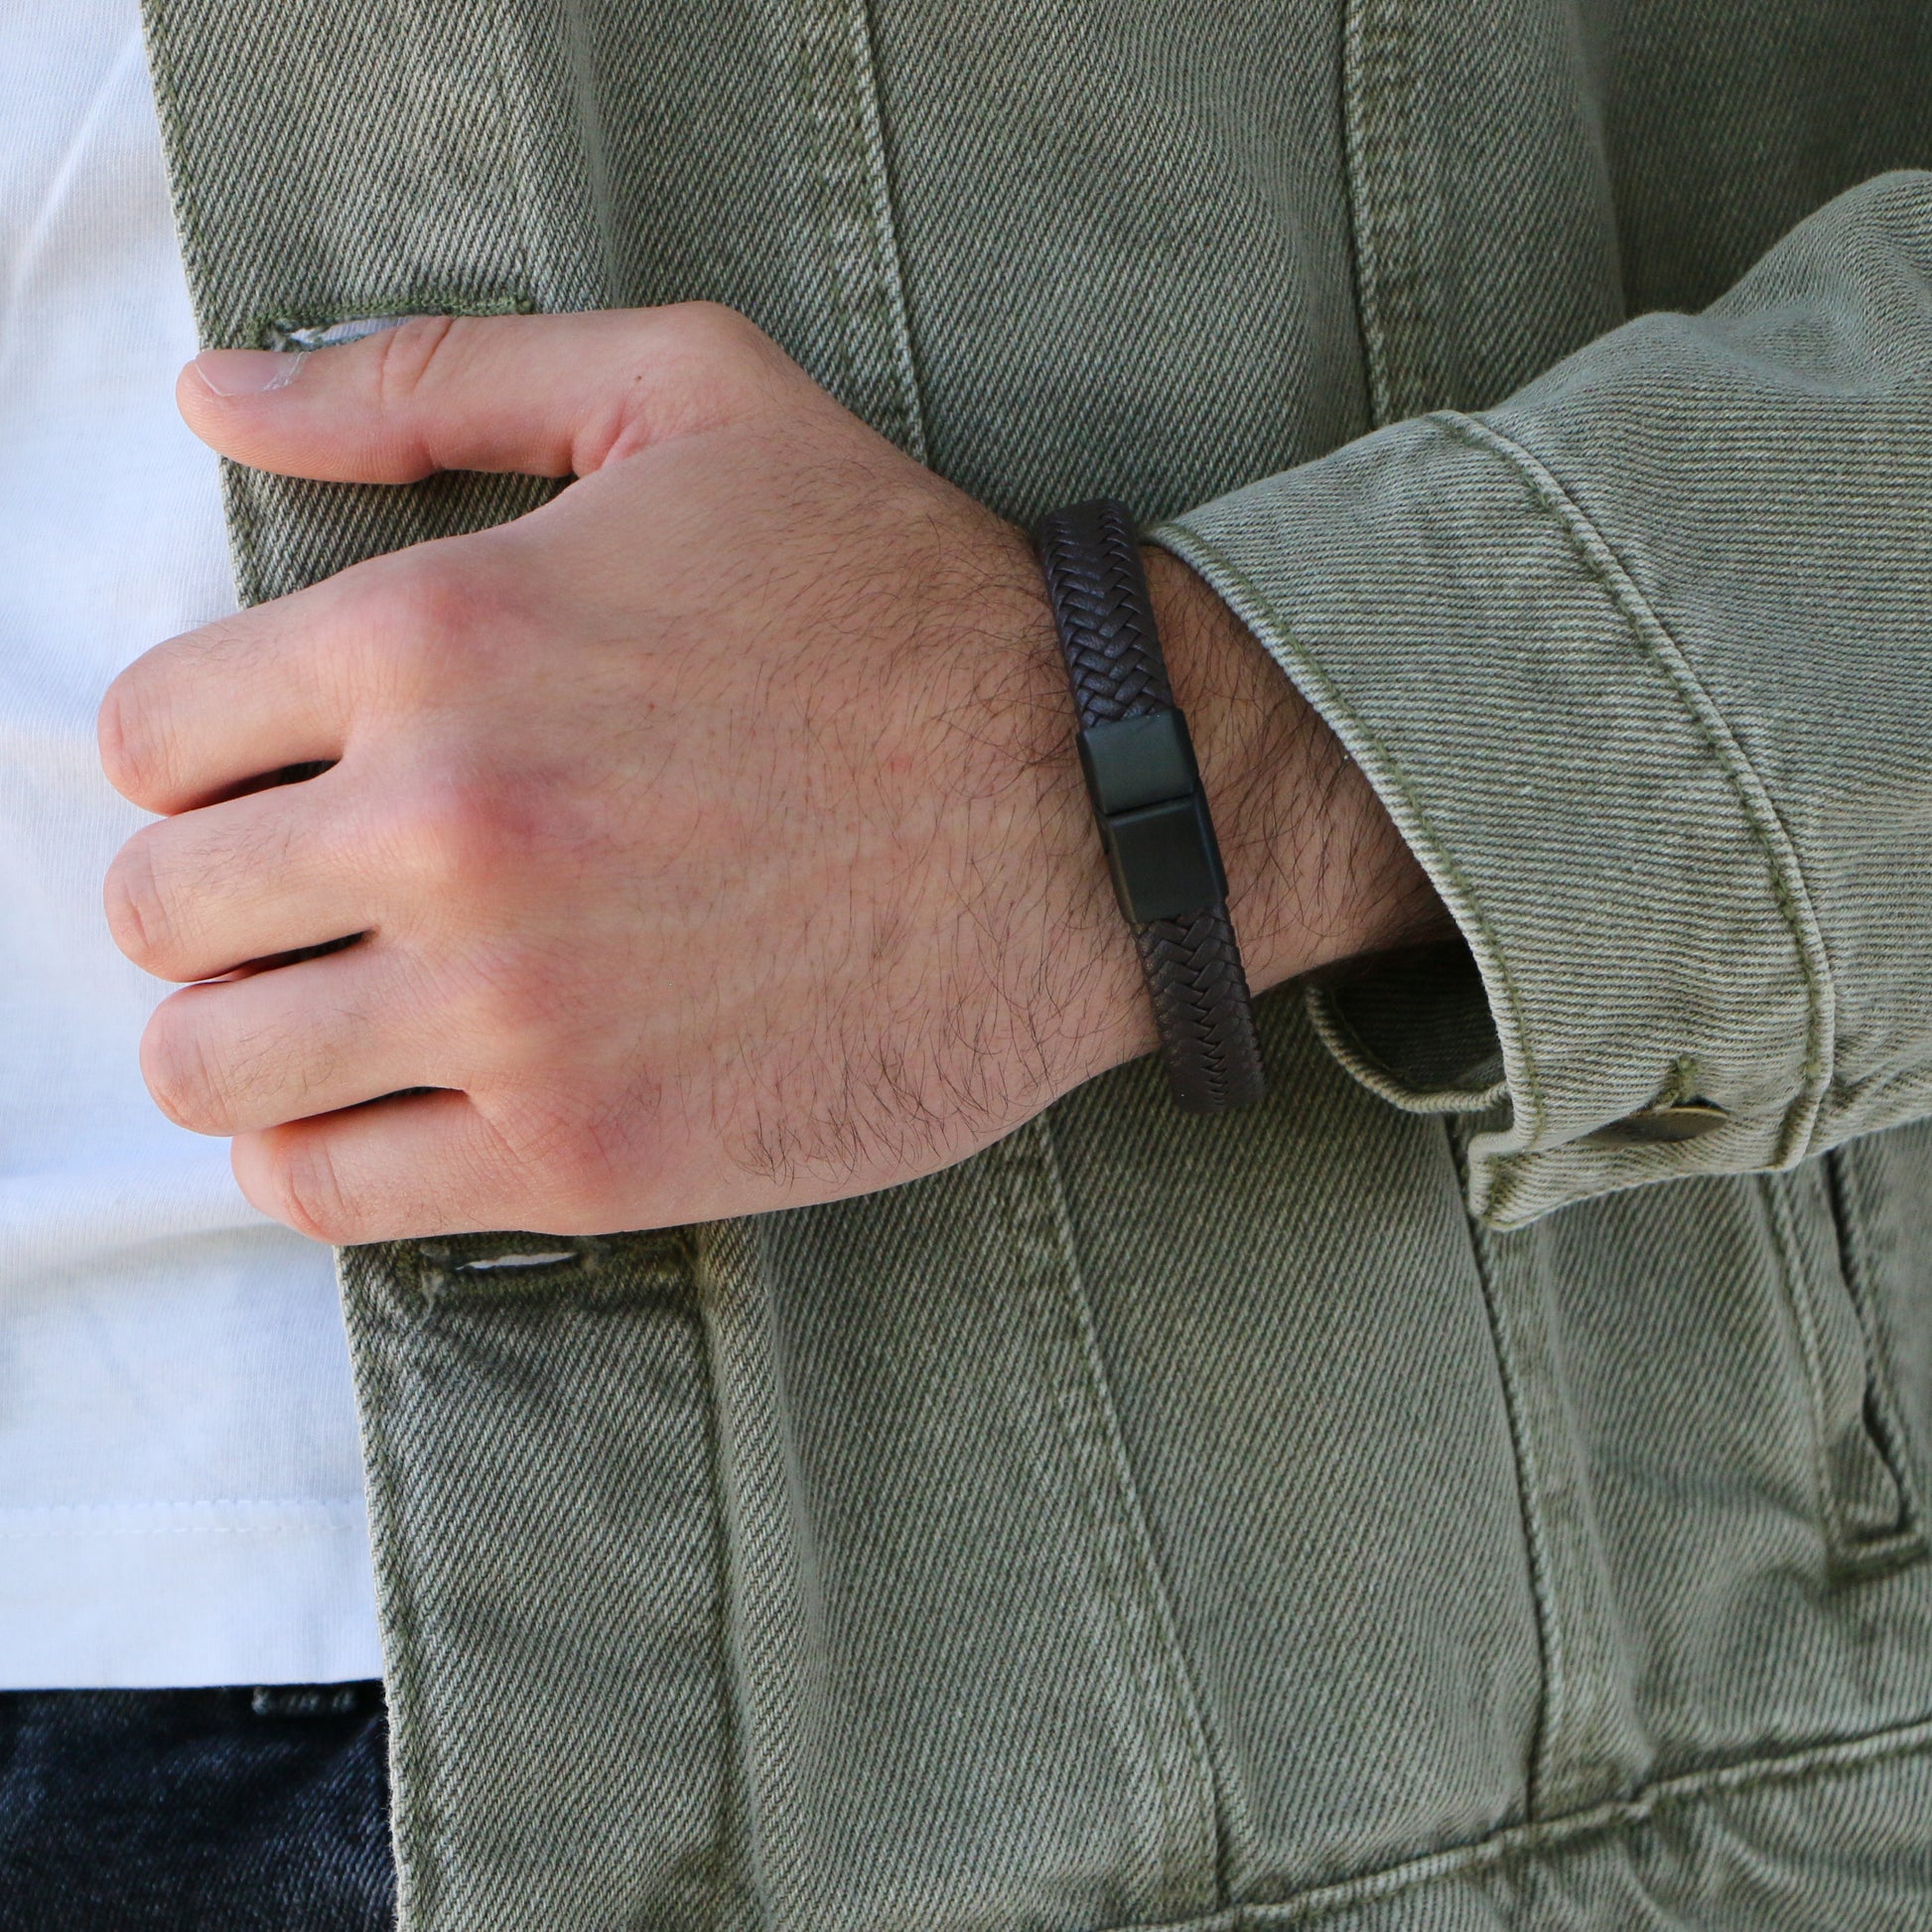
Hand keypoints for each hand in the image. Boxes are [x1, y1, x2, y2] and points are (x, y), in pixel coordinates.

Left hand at [100, 306, 1438, 1241]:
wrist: (1103, 808)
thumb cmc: (906, 603)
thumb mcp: (689, 401)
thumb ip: (435, 380)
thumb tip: (217, 392)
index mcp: (435, 637)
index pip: (153, 739)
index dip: (206, 759)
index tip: (284, 780)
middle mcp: (446, 831)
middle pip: (164, 913)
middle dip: (221, 902)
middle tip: (319, 900)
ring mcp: (515, 1013)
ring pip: (215, 1072)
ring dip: (252, 1041)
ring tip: (345, 1012)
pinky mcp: (591, 1154)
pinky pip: (332, 1197)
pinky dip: (326, 1159)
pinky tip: (401, 1107)